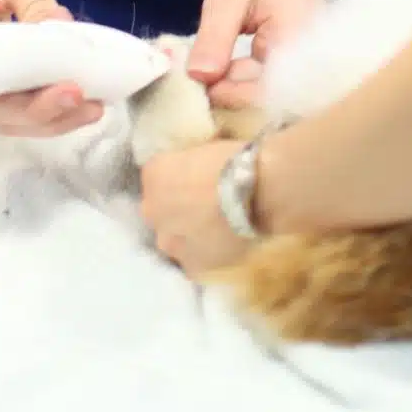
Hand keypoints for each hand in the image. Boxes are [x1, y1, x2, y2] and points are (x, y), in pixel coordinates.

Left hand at [141, 140, 250, 275]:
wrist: (260, 193)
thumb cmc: (236, 160)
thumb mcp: (206, 147)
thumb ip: (191, 162)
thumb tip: (198, 168)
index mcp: (154, 173)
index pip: (159, 175)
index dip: (180, 176)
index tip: (200, 177)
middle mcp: (151, 210)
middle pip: (161, 210)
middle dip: (178, 208)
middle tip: (208, 203)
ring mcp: (169, 241)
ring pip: (173, 238)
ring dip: (189, 233)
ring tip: (218, 227)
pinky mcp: (191, 265)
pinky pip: (194, 258)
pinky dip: (206, 252)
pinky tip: (226, 243)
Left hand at [187, 0, 327, 107]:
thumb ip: (217, 33)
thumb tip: (199, 78)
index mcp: (295, 40)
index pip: (266, 91)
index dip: (230, 95)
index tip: (198, 82)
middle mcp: (308, 60)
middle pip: (268, 99)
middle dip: (229, 95)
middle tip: (195, 77)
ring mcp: (305, 65)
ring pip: (268, 95)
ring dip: (234, 90)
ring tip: (207, 70)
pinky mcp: (295, 66)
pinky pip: (269, 85)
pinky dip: (243, 82)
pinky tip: (224, 68)